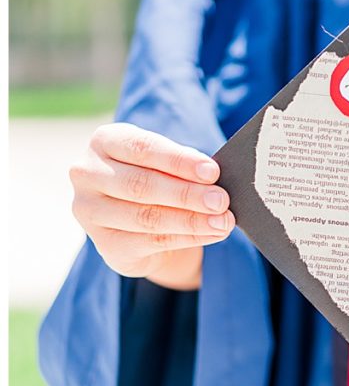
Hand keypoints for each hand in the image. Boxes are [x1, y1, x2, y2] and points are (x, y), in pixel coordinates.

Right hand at [69, 123, 234, 289]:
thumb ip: (183, 165)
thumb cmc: (156, 176)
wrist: (136, 220)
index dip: (179, 161)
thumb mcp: (165, 162)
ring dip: (191, 220)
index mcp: (104, 141)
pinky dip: (187, 237)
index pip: (142, 148)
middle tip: (221, 200)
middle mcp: (88, 174)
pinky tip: (212, 233)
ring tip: (223, 221)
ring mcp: (90, 211)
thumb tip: (214, 176)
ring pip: (146, 217)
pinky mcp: (105, 243)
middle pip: (142, 185)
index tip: (212, 171)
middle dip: (187, 194)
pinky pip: (151, 241)